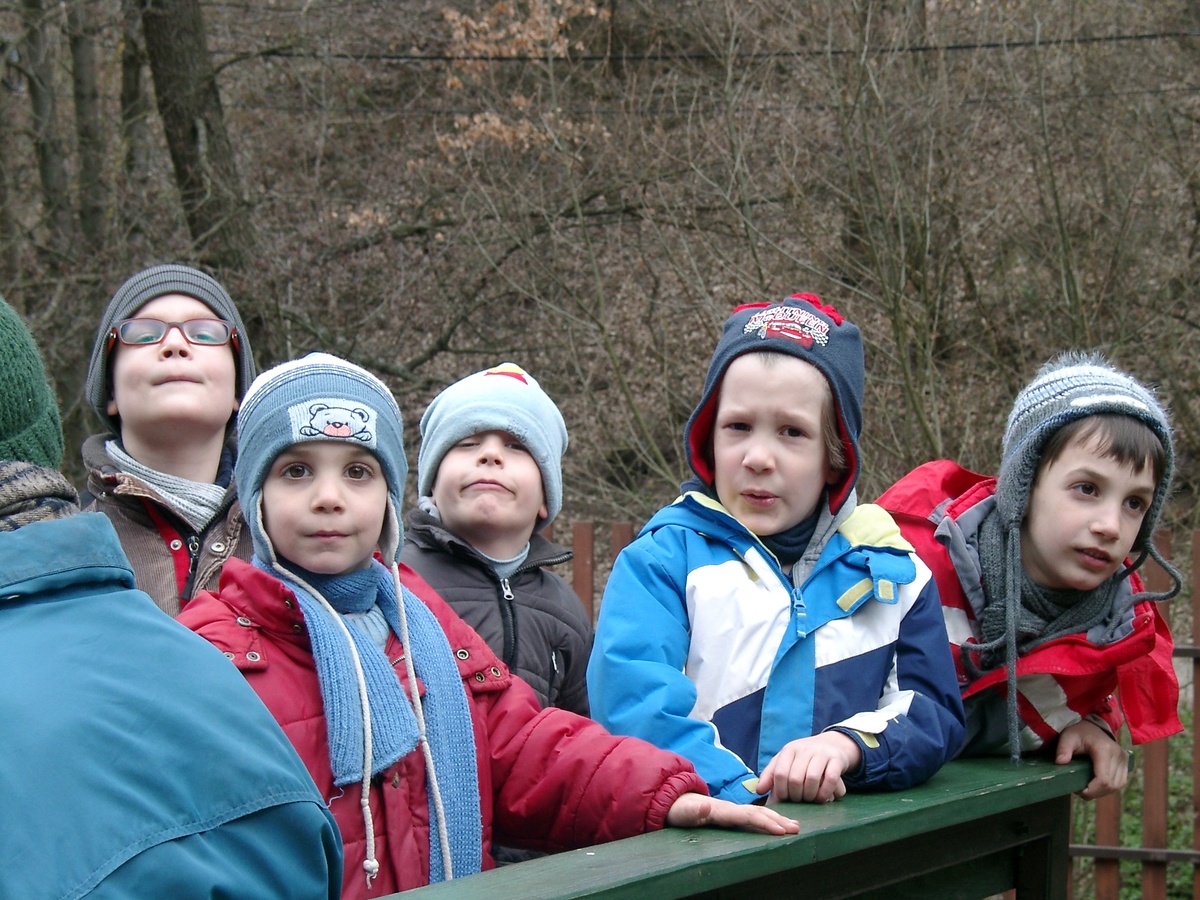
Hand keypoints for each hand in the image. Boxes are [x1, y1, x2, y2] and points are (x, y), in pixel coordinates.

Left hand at [665, 792, 798, 834]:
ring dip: (776, 818)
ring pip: (758, 813)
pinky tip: (777, 823)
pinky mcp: (731, 814)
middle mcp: (730, 809)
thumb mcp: (684, 812)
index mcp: (723, 810)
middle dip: (778, 819)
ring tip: (794, 825)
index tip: (781, 830)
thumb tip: (705, 806)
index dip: (764, 822)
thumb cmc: (680, 811)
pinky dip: (768, 818)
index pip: (748, 816)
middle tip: (797, 828)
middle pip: (758, 812)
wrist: (675, 800)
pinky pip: (753, 816)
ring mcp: (732, 811)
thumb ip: (694, 811)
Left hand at [757, 732, 862, 803]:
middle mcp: (804, 749)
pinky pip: (830, 780)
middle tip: (798, 801)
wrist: (831, 745)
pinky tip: (821, 798)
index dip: (780, 791)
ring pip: (812, 779)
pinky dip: (824, 793)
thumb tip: (759, 791)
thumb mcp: (785, 762)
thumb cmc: (804, 759)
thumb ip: (771, 776)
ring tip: (809, 800)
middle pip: (795, 778)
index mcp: (789, 750)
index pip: (779, 773)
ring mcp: (821, 753)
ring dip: (809, 796)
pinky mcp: (836, 760)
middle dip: (795, 796)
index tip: (784, 799)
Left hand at [1055, 719, 1128, 799]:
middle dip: (1094, 792)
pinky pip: (1120, 782)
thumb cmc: (1078, 732)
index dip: (1092, 790)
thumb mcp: (1067, 737)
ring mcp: (1124, 760)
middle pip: (1110, 785)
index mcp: (1104, 749)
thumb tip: (1060, 762)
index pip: (1103, 779)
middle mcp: (1118, 755)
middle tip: (1080, 790)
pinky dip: (1108, 788)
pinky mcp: (1126, 764)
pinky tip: (1096, 785)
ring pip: (1116, 786)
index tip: (1078, 791)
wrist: (1093, 727)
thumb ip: (1063, 749)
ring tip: (1087, 788)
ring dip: (1102, 792)